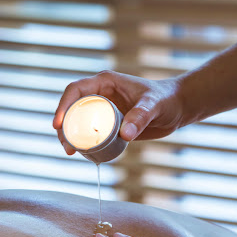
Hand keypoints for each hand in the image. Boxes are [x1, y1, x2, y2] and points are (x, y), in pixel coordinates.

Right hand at [53, 71, 184, 153]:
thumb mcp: (154, 106)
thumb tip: (124, 134)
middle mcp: (101, 95)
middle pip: (73, 109)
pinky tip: (85, 154)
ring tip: (71, 152)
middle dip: (64, 126)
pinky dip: (87, 142)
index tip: (58, 124)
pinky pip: (94, 133)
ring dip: (72, 136)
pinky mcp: (113, 125)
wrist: (177, 109)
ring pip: (81, 122)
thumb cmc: (167, 99)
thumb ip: (140, 116)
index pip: (76, 90)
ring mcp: (106, 110)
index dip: (63, 106)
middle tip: (66, 146)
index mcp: (106, 82)